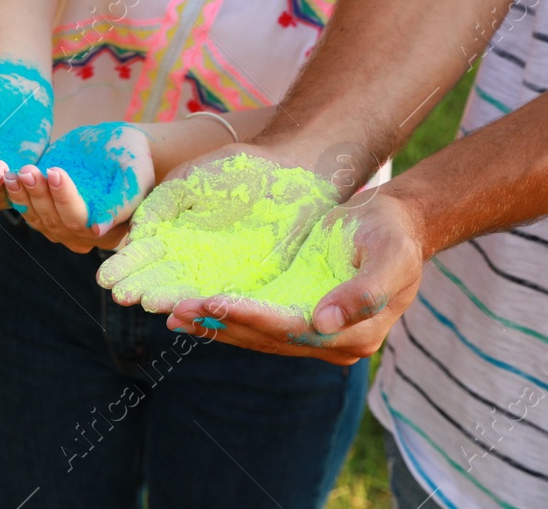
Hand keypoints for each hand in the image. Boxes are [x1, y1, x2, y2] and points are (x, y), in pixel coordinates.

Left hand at [8, 123, 153, 251]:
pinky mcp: (45, 208)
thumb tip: (99, 229)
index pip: (81, 222)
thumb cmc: (136, 159)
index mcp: (109, 232)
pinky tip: (6, 175)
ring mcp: (61, 223)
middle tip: (28, 170)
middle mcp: (82, 235)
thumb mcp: (137, 175)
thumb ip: (124, 202)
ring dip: (23, 195)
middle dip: (39, 195)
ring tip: (17, 171)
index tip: (55, 172)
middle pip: (55, 221)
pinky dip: (15, 193)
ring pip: (37, 217)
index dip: (65, 199)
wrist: (119, 145)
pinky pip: (26, 208)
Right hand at [97, 151, 337, 311]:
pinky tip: (193, 306)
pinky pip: (231, 296)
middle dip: (142, 287)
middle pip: (164, 279)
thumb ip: (158, 208)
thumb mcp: (186, 184)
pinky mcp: (256, 281)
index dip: (127, 267)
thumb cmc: (236, 170)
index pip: (146, 257)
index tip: (105, 278)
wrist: (290, 169)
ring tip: (149, 303)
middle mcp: (195, 260)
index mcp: (175, 236)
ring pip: (192, 291)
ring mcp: (224, 272)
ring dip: (170, 299)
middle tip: (121, 296)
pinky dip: (212, 303)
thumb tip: (134, 238)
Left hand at [163, 188, 422, 364]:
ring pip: (255, 335)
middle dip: (222, 324)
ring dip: (214, 325)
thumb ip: (364, 293)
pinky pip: (254, 320)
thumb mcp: (390, 258)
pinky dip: (223, 317)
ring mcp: (311, 331)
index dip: (253, 318)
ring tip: (173, 315)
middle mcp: (330, 341)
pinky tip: (190, 311)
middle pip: (267, 338)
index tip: (215, 304)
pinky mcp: (294, 314)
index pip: (293, 330)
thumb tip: (323, 322)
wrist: (395, 226)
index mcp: (355, 334)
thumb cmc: (393, 237)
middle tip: (178, 310)